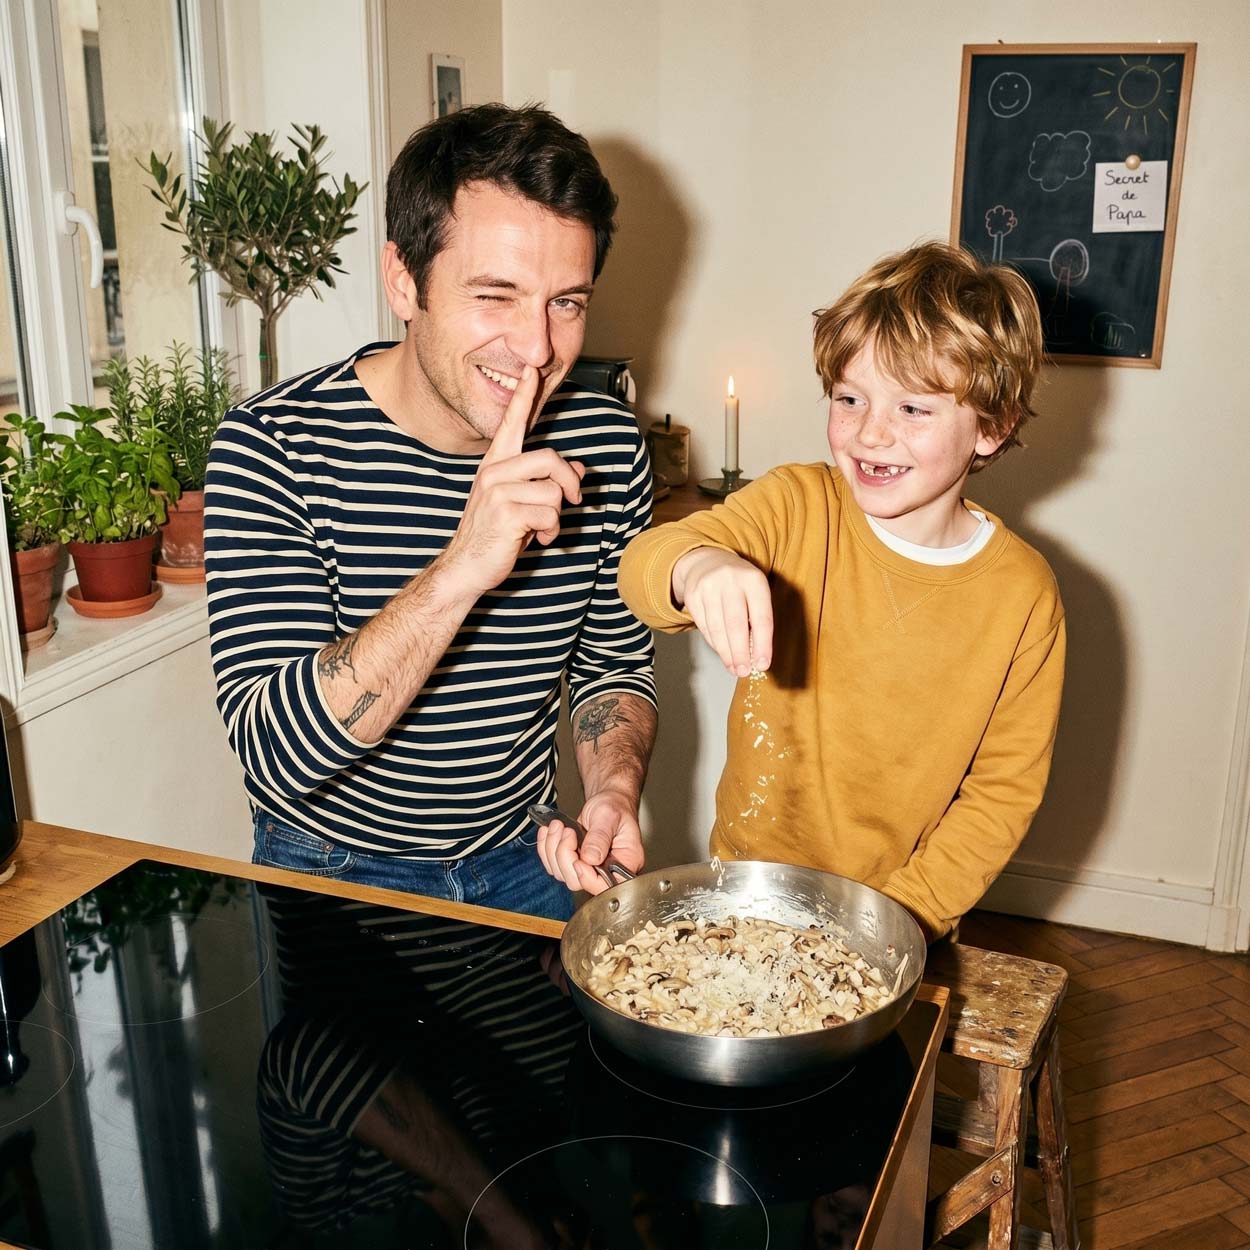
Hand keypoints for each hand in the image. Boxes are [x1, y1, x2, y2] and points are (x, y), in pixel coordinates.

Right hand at [440, 365, 584, 596]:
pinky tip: (536, 539)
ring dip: (557, 516)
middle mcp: (494, 472)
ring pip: (554, 491)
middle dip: (570, 483)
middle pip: (550, 459)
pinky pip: (550, 514)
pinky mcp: (505, 513)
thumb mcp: (522, 502)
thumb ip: (547, 482)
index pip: (512, 423)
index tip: (532, 370)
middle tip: (574, 501)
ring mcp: (497, 491)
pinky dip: (551, 531)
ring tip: (542, 527)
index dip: (524, 396)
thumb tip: (579, 468)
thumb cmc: (494, 533)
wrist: (467, 565)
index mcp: (496, 464)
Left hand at [536, 789, 643, 894]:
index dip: (587, 877)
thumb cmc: (614, 807)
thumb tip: (590, 858)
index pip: (606, 885)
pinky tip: (549, 832)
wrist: (607, 801)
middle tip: (567, 832)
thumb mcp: (608, 816)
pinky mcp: (575, 863)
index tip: (577, 858)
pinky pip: (554, 865)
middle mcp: (609, 871)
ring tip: (559, 826)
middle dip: (564, 855)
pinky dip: (546, 848)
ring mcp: (590, 869)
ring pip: (562, 873)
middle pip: (577, 881)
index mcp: (626, 862)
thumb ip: (600, 837)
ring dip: (553, 849)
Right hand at [672, 547, 772, 675]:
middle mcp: (730, 581)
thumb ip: (757, 619)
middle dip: (740, 652)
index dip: (763, 644)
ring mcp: (708, 587)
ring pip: (717, 628)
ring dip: (726, 653)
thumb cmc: (739, 584)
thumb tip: (756, 656)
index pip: (761, 617)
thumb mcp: (755, 592)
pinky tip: (722, 653)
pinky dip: (714, 643)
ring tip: (734, 668)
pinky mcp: (692, 595)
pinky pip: (704, 626)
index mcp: (754, 580)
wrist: (707, 561)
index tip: (763, 664)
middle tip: (744, 671)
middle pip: (735, 624)